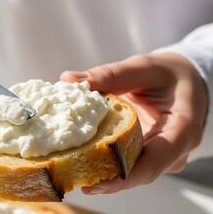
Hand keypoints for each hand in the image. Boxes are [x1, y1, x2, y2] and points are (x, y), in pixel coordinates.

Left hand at [60, 53, 207, 193]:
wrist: (184, 81)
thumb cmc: (170, 73)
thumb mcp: (144, 67)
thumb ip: (110, 75)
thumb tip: (69, 79)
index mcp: (182, 130)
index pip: (152, 164)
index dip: (122, 178)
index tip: (93, 183)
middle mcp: (173, 151)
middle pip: (137, 173)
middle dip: (103, 177)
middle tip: (68, 176)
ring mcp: (160, 156)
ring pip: (129, 171)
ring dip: (99, 170)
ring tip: (66, 170)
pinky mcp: (146, 154)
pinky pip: (125, 161)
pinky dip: (102, 159)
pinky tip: (76, 158)